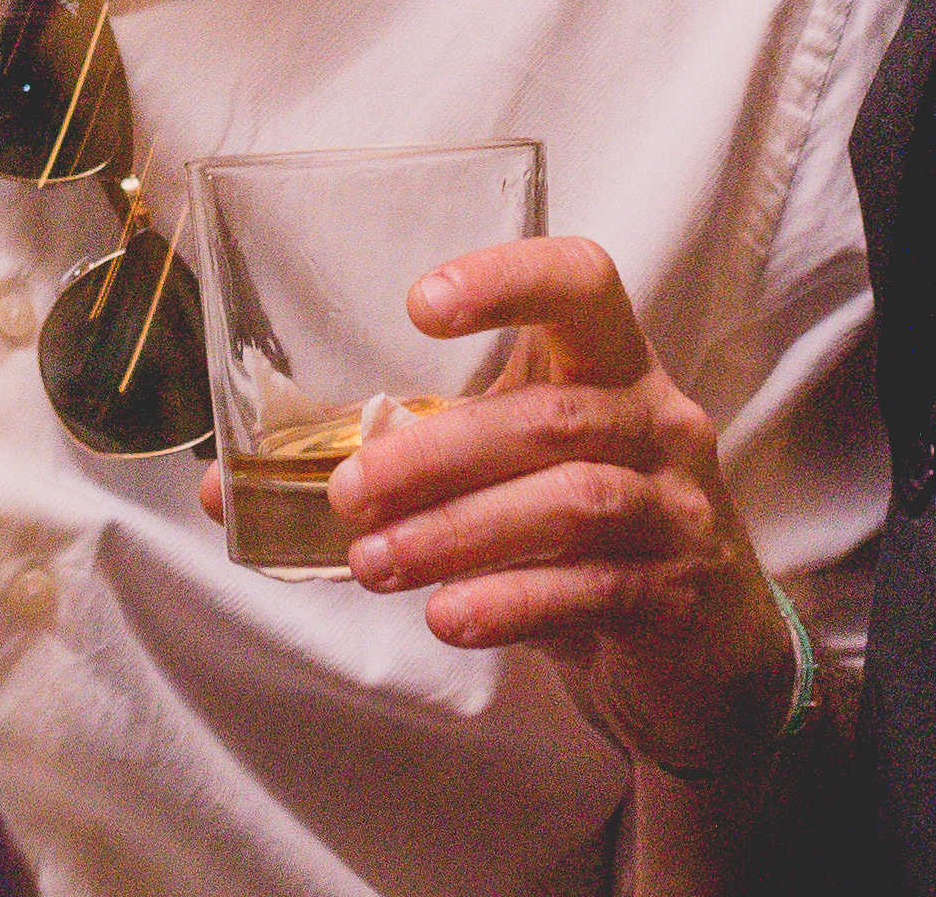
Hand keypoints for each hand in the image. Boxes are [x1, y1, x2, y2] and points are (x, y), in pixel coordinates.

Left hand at [324, 237, 793, 783]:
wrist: (707, 658)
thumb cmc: (586, 540)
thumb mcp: (507, 481)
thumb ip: (398, 469)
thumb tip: (228, 487)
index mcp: (613, 368)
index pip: (584, 283)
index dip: (508, 278)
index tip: (418, 307)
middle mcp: (656, 424)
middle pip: (554, 416)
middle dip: (440, 451)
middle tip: (350, 488)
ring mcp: (675, 512)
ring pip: (571, 502)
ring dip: (459, 531)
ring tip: (373, 562)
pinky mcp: (675, 597)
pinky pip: (591, 591)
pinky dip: (510, 602)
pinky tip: (446, 616)